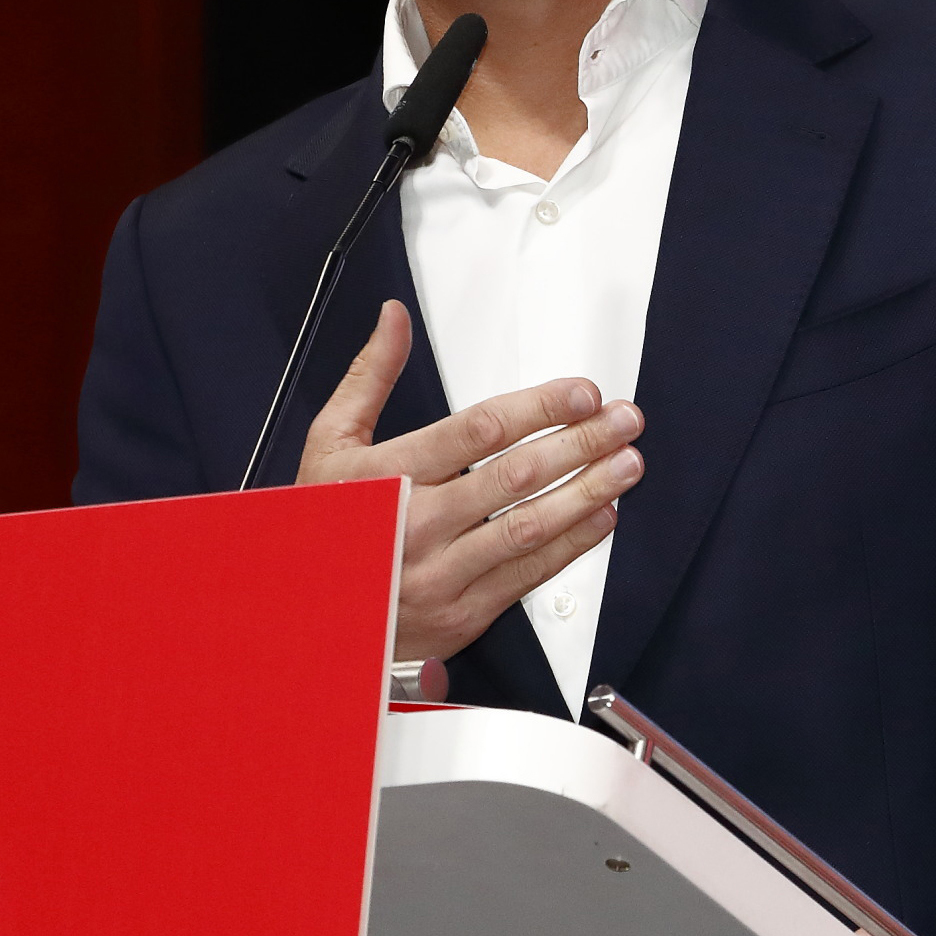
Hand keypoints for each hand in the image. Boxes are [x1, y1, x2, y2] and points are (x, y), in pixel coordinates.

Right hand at [300, 300, 645, 661]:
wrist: (309, 616)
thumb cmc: (325, 524)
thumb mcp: (331, 443)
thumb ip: (370, 376)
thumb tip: (393, 319)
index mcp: (389, 476)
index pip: (477, 432)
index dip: (537, 408)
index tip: (579, 394)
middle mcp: (418, 524)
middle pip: (514, 477)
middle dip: (579, 443)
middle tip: (621, 420)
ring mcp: (443, 573)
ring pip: (529, 527)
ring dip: (587, 492)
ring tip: (626, 463)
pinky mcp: (464, 611)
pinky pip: (528, 575)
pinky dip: (572, 545)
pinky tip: (601, 517)